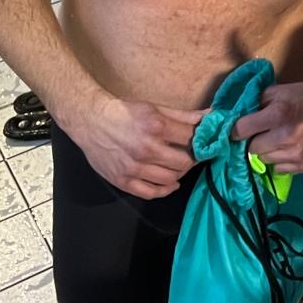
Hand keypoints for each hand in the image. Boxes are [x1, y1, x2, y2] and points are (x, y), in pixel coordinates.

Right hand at [67, 92, 205, 199]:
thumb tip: (211, 116)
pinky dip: (164, 190)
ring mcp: (134, 168)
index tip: (205, 143)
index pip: (192, 140)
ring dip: (179, 174)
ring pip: (170, 180)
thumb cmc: (125, 112)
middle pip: (184, 163)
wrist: (91, 121)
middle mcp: (146, 149)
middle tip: (191, 156)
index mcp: (156, 126)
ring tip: (178, 166)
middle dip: (192, 159)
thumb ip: (184, 116)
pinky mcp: (123, 181)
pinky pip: (150, 193)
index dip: (202, 142)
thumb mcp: (156, 108)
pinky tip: (168, 183)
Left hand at [233, 75, 302, 173]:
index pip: (241, 130)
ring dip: (268, 151)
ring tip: (278, 139)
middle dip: (254, 141)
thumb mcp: (277, 91)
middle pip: (252, 149)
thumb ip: (254, 103)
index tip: (237, 131)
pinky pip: (279, 169)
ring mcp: (298, 153)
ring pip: (265, 161)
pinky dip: (280, 160)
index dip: (236, 130)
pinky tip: (290, 147)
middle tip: (263, 133)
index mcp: (279, 114)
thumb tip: (233, 119)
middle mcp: (288, 136)